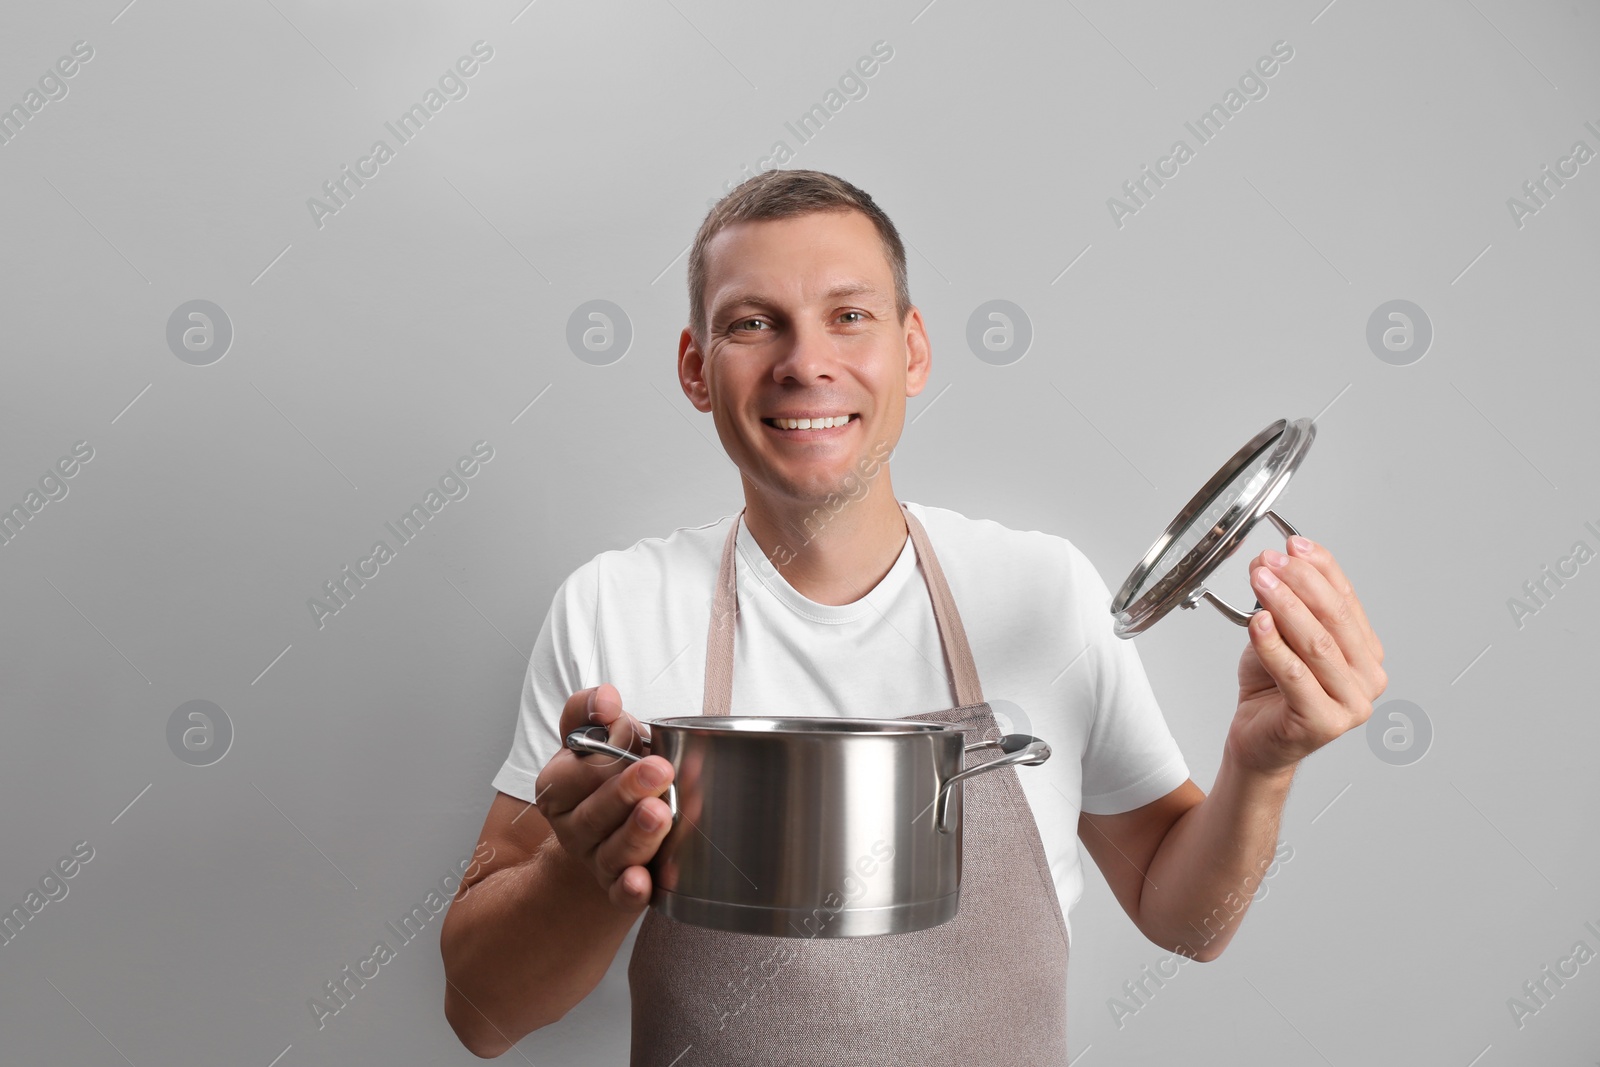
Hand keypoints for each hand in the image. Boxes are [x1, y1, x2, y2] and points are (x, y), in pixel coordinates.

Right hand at [534, 683, 675, 910]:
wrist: (613, 826)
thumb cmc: (608, 774)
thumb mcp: (594, 736)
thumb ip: (591, 711)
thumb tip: (606, 699)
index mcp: (557, 789)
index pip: (575, 773)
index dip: (605, 754)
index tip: (633, 732)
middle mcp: (573, 828)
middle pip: (593, 815)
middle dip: (625, 792)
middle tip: (659, 769)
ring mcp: (596, 860)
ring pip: (612, 853)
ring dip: (637, 835)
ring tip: (659, 813)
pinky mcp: (620, 887)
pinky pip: (621, 894)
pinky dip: (630, 890)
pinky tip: (642, 883)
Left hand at [1229, 536, 1387, 777]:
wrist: (1257, 740)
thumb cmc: (1271, 688)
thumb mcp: (1281, 635)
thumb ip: (1286, 604)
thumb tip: (1274, 562)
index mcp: (1366, 652)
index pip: (1347, 600)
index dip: (1322, 568)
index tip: (1294, 545)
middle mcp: (1368, 677)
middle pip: (1335, 619)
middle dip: (1300, 583)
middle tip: (1270, 562)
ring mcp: (1351, 704)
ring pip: (1317, 644)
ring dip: (1286, 606)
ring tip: (1260, 582)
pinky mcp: (1324, 723)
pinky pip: (1296, 675)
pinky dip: (1274, 645)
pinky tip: (1258, 623)